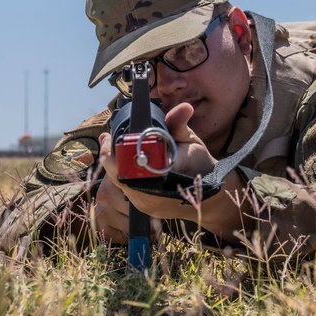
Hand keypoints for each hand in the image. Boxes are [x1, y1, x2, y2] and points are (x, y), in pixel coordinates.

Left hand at [98, 102, 247, 239]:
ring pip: (121, 184)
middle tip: (106, 139)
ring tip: (110, 146)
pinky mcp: (144, 207)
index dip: (122, 150)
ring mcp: (148, 203)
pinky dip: (123, 175)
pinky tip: (122, 162)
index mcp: (169, 171)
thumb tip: (184, 108)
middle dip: (111, 156)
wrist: (209, 195)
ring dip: (115, 165)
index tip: (110, 137)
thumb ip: (180, 124)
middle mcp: (155, 192)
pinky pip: (126, 190)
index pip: (139, 162)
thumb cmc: (200, 165)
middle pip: (122, 175)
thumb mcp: (192, 141)